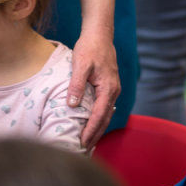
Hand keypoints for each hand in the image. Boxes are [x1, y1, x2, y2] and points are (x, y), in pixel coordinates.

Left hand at [68, 28, 119, 148]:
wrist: (100, 35)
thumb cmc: (89, 48)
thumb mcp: (80, 65)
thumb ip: (76, 86)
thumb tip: (72, 105)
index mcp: (108, 89)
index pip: (99, 116)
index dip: (90, 131)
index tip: (82, 143)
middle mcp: (114, 92)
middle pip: (105, 119)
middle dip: (95, 135)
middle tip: (85, 150)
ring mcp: (113, 90)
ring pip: (106, 115)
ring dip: (98, 129)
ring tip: (88, 143)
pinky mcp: (109, 87)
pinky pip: (105, 108)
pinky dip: (99, 119)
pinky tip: (92, 125)